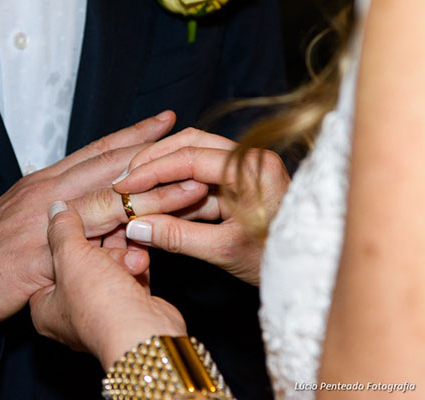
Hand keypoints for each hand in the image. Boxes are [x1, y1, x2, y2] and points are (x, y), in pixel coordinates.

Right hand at [0, 111, 177, 334]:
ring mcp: (41, 223)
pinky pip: (86, 249)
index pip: (96, 152)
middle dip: (152, 154)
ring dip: (152, 196)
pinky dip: (120, 245)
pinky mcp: (38, 257)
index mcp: (43, 182)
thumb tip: (103, 213)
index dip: (131, 135)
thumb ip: (64, 210)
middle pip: (107, 168)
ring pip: (105, 202)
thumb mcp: (26, 218)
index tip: (163, 123)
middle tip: (187, 143)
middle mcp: (44, 194)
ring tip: (189, 189)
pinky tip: (149, 242)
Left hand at [30, 203, 185, 369]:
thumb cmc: (98, 303)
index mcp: (45, 309)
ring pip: (108, 270)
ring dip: (121, 254)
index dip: (66, 239)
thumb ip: (63, 229)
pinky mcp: (129, 313)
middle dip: (100, 246)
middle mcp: (71, 315)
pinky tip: (142, 253)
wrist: (142, 333)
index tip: (79, 219)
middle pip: (82, 265)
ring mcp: (102, 315)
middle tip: (109, 229)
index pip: (49, 264)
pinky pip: (129, 280)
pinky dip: (136, 266)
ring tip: (130, 246)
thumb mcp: (71, 256)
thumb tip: (57, 209)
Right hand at [113, 128, 289, 284]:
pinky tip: (157, 204)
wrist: (310, 273)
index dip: (152, 169)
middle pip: (190, 145)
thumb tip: (135, 227)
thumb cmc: (278, 260)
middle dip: (155, 162)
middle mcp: (248, 160)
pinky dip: (177, 192)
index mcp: (251, 167)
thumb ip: (177, 236)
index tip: (124, 184)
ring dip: (164, 176)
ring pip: (194, 162)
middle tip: (125, 179)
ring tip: (136, 190)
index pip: (190, 156)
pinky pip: (201, 182)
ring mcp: (244, 172)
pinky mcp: (238, 187)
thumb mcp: (224, 251)